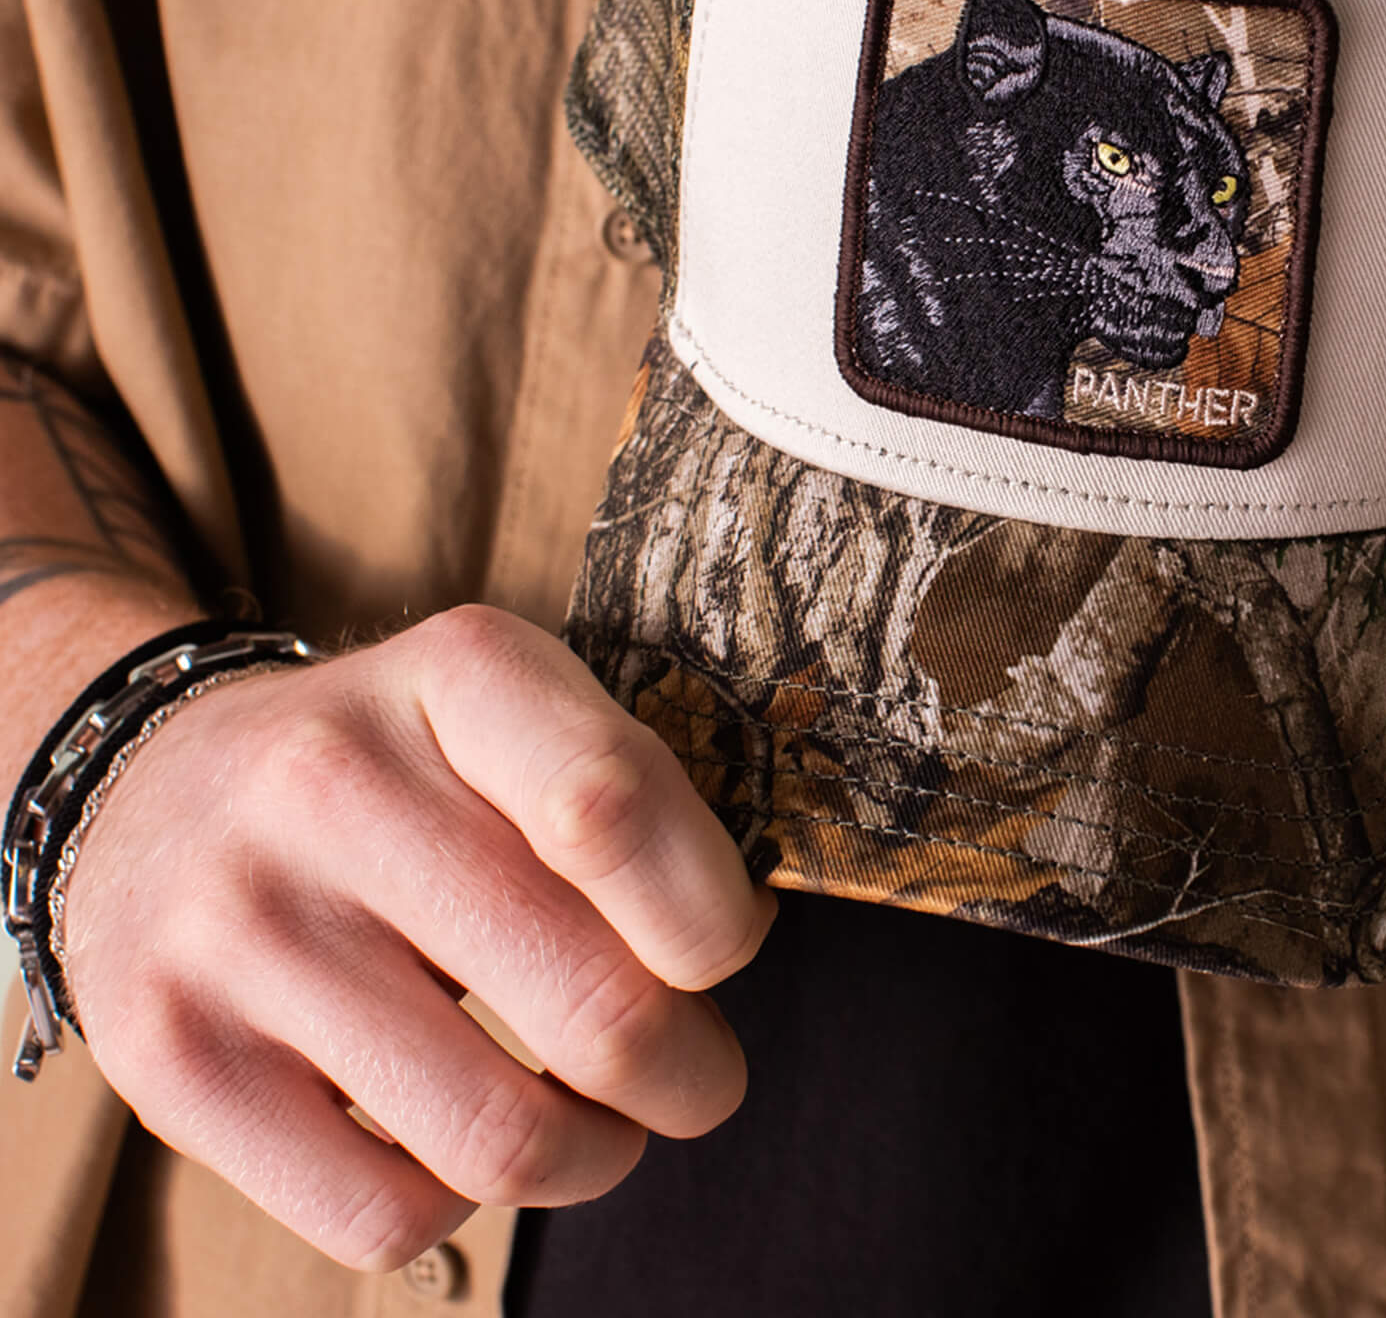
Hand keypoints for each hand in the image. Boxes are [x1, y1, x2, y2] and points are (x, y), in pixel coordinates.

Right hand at [58, 604, 774, 1269]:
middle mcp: (334, 784)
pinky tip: (464, 1143)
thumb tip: (732, 946)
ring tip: (605, 1127)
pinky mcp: (173, 1064)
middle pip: (595, 1002)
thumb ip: (629, 794)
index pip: (619, 807)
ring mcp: (240, 929)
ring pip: (501, 1136)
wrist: (151, 789)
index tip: (723, 950)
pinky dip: (459, 1206)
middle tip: (696, 1074)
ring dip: (596, 1157)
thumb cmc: (395, 763)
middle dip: (692, 1072)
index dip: (713, 918)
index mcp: (458, 671)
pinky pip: (382, 1216)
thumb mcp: (509, 704)